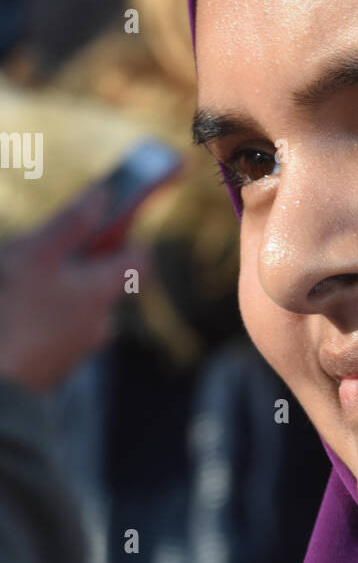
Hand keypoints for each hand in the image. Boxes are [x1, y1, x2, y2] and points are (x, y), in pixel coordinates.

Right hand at [0, 186, 149, 390]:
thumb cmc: (8, 310)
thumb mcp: (37, 253)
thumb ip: (73, 222)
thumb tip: (105, 194)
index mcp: (101, 294)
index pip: (140, 260)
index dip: (127, 237)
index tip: (106, 224)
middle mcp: (98, 325)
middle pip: (104, 286)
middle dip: (82, 267)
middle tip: (46, 255)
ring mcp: (76, 351)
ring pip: (77, 311)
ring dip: (59, 296)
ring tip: (20, 290)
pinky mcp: (54, 368)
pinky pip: (57, 334)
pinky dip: (43, 320)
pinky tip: (14, 318)